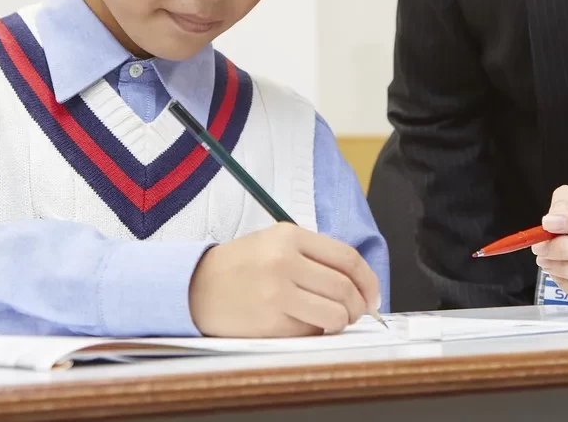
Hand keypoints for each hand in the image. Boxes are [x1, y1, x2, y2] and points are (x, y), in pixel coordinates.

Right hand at [189, 223, 380, 336]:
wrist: (195, 287)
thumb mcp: (276, 242)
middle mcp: (284, 262)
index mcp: (289, 236)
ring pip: (335, 315)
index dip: (368, 280)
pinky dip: (316, 331)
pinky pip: (310, 332)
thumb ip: (315, 255)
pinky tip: (304, 324)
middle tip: (358, 312)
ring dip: (342, 322)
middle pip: (345, 288)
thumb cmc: (242, 265)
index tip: (373, 295)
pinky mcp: (269, 323)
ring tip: (333, 320)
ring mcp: (276, 294)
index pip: (347, 258)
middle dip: (360, 306)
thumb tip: (359, 284)